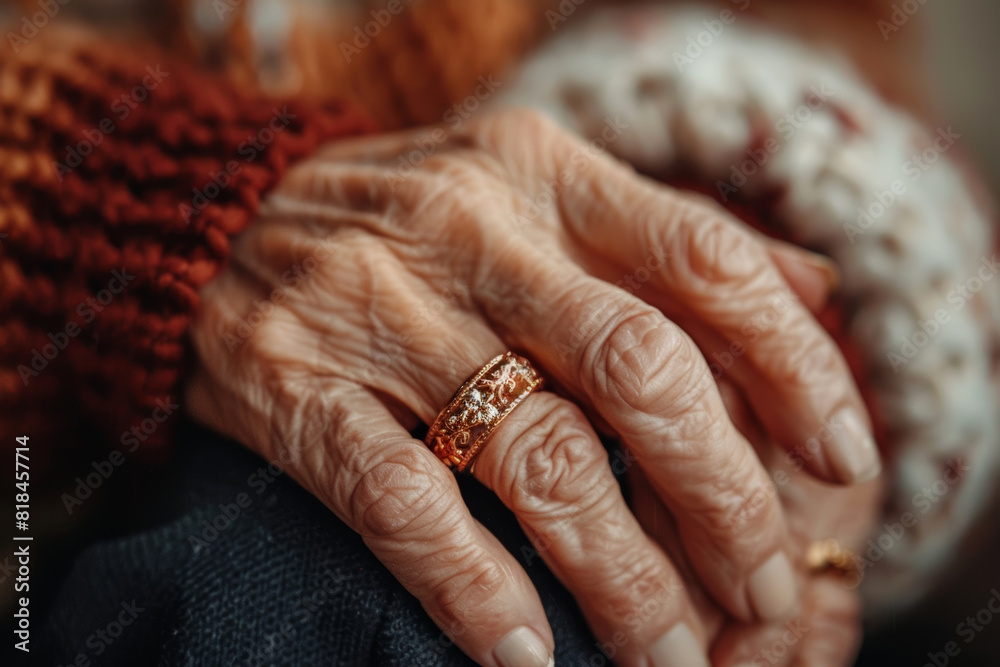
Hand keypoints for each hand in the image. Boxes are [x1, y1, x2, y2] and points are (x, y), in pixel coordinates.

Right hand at [185, 108, 878, 665]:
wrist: (215, 217)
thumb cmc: (408, 216)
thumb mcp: (538, 187)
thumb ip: (666, 235)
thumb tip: (814, 292)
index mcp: (543, 173)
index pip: (705, 261)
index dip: (792, 363)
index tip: (840, 456)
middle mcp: (470, 234)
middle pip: (637, 371)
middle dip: (723, 497)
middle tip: (767, 591)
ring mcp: (377, 313)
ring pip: (533, 456)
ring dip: (619, 576)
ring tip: (672, 654)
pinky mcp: (296, 390)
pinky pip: (402, 504)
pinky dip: (473, 589)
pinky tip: (526, 656)